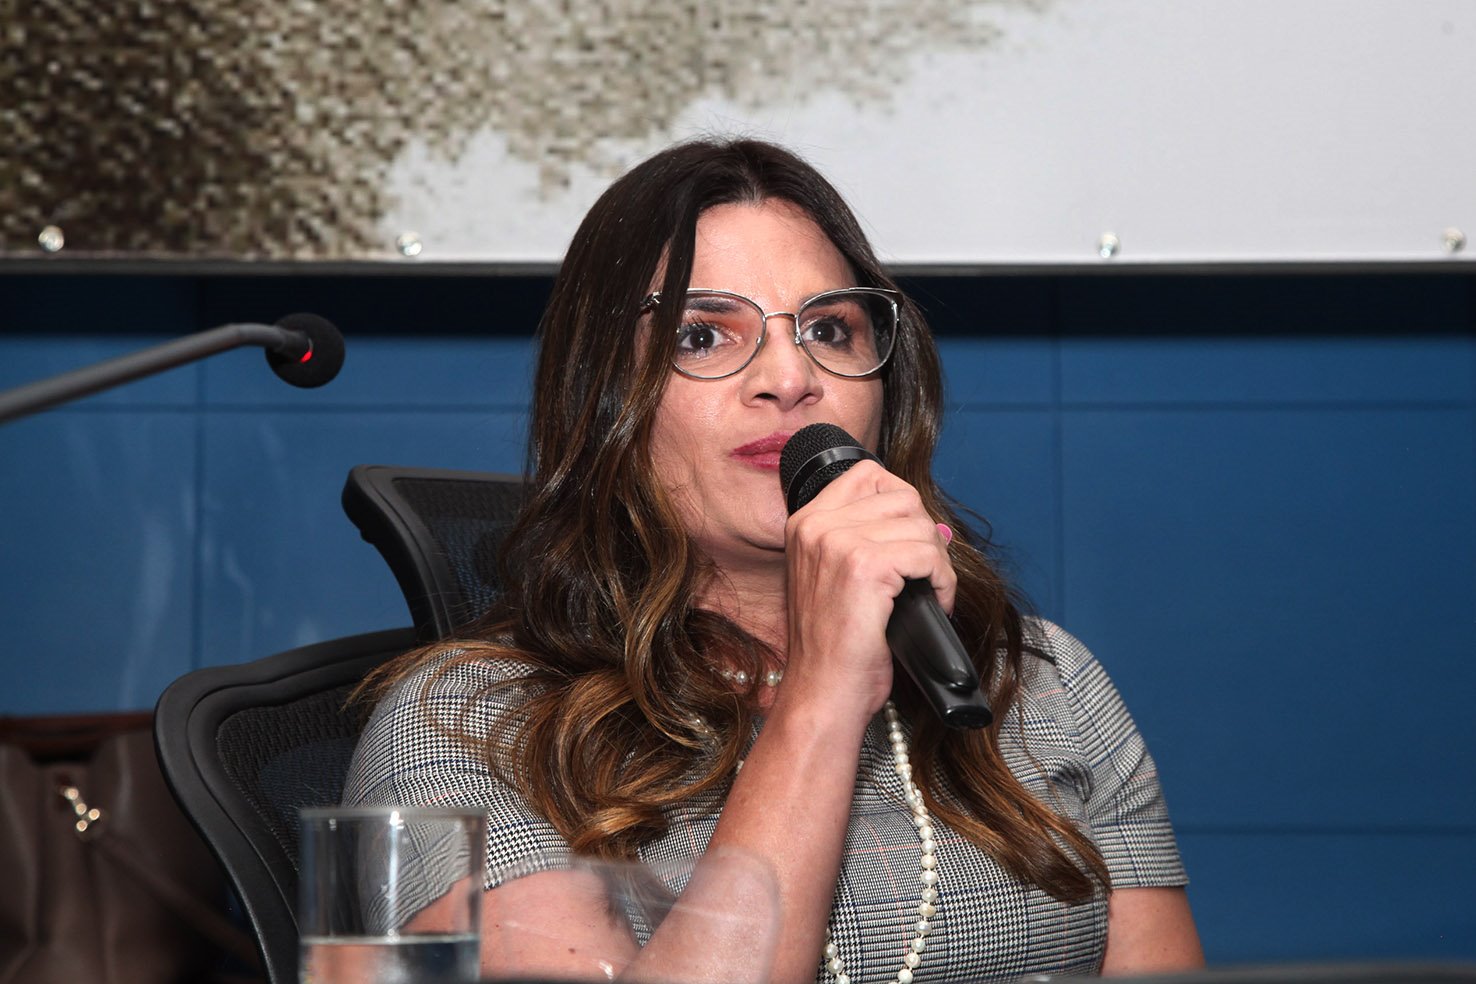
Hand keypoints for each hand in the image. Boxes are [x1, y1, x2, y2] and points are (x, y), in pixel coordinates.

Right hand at [779, 460, 956, 719]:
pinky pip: (928, 555)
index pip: (868, 474)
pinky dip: (943, 583)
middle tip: (924, 577)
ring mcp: (838, 543)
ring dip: (937, 563)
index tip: (908, 542)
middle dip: (925, 537)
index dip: (901, 504)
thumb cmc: (835, 646)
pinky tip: (933, 605)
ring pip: (920, 524)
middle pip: (902, 497)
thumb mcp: (836, 578)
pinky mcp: (865, 566)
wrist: (822, 691)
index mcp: (804, 522)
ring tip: (927, 594)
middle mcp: (816, 525)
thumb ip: (868, 539)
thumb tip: (933, 525)